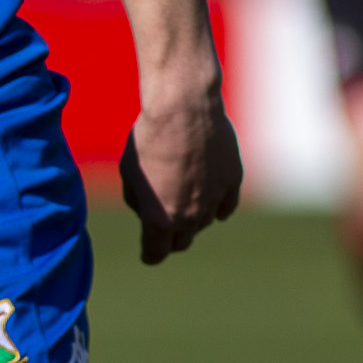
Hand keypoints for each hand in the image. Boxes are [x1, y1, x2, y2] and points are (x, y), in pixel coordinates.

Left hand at [116, 91, 242, 266]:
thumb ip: (141, 202)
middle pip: (182, 242)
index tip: (149, 247)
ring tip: (181, 190)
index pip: (155, 254)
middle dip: (171, 237)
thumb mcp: (129, 174)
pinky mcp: (233, 183)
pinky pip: (225, 206)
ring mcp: (215, 201)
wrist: (183, 108)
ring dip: (193, 216)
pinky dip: (216, 204)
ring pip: (204, 223)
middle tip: (165, 222)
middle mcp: (190, 216)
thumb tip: (150, 212)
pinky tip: (207, 192)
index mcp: (160, 219)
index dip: (150, 252)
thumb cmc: (148, 138)